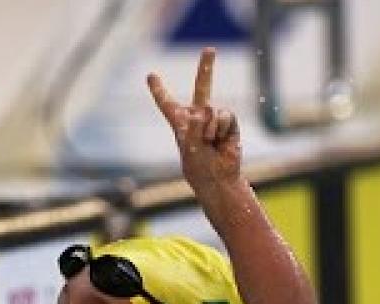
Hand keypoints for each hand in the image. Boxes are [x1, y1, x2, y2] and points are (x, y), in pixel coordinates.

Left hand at [147, 48, 241, 186]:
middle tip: (210, 49)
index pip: (167, 103)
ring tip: (209, 142)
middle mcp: (198, 117)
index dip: (159, 89)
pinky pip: (225, 115)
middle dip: (207, 67)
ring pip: (212, 108)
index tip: (151, 76)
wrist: (217, 178)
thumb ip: (194, 125)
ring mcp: (214, 120)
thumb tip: (207, 108)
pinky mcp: (229, 124)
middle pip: (202, 87)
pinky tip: (219, 141)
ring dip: (209, 127)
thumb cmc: (198, 165)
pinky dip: (220, 128)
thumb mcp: (189, 145)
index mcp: (180, 123)